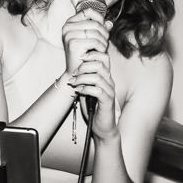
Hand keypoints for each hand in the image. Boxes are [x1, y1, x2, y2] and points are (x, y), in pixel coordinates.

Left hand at [61, 8, 117, 138]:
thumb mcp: (86, 90)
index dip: (90, 55)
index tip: (78, 61)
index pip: (103, 57)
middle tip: (74, 74)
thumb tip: (73, 70)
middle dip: (84, 67)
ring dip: (82, 78)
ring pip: (98, 76)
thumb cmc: (94, 108)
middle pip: (100, 64)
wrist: (102, 127)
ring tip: (74, 83)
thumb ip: (83, 80)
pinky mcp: (107, 101)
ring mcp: (110, 91)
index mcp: (106, 76)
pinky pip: (97, 90)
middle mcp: (110, 81)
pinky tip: (78, 91)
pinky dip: (85, 89)